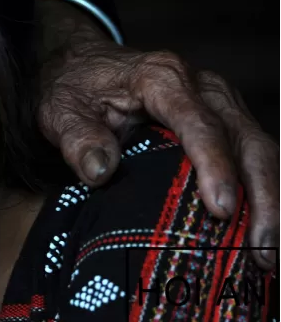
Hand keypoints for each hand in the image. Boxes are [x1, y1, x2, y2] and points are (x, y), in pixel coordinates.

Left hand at [36, 0, 278, 269]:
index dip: (215, 166)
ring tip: (268, 256)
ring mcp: (220, 103)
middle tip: (262, 249)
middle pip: (246, 140)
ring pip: (260, 150)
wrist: (82, 65)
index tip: (222, 210)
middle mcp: (203, 87)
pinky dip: (263, 194)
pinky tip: (260, 235)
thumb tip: (101, 171)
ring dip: (272, 202)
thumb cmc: (74, 88)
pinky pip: (253, 157)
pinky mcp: (226, 121)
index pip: (199, 123)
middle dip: (262, 196)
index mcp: (162, 78)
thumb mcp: (61, 110)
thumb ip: (77, 138)